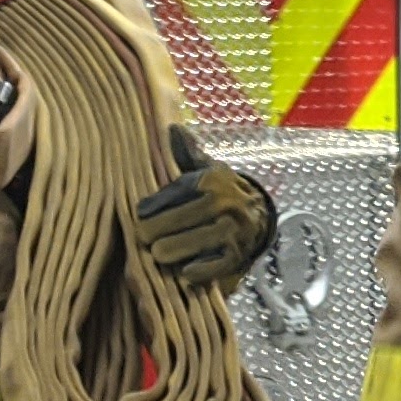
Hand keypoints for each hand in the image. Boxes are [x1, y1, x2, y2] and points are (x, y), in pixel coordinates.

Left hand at [135, 132, 274, 290]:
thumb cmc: (221, 193)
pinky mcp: (237, 256)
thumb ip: (186, 153)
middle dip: (155, 230)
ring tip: (157, 254)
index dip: (152, 206)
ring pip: (191, 243)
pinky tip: (182, 271)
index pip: (174, 193)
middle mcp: (225, 203)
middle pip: (178, 219)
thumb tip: (172, 129)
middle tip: (142, 237)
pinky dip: (195, 271)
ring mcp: (233, 231)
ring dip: (171, 251)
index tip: (138, 214)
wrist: (261, 217)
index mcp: (213, 180)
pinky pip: (210, 267)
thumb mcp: (206, 170)